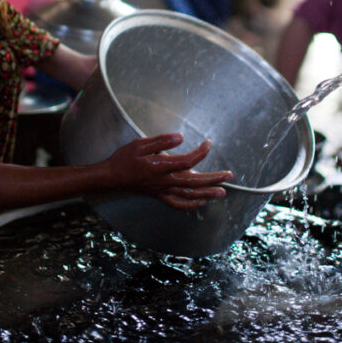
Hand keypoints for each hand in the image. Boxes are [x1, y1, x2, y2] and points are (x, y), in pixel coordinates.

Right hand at [105, 133, 232, 208]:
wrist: (112, 177)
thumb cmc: (125, 158)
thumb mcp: (141, 144)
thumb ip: (162, 141)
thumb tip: (181, 138)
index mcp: (161, 167)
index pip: (188, 161)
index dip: (201, 152)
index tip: (209, 143)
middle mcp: (164, 181)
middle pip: (194, 182)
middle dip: (214, 179)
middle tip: (229, 176)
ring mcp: (163, 191)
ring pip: (189, 195)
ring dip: (207, 194)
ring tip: (223, 192)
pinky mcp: (160, 195)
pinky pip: (178, 203)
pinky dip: (191, 204)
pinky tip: (201, 202)